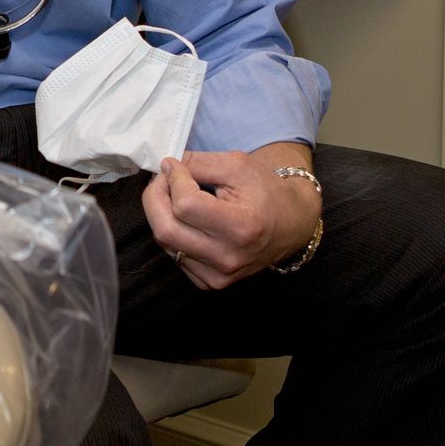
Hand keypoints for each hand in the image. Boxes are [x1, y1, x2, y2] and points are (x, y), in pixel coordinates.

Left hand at [143, 143, 321, 288]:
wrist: (290, 224)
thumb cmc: (265, 191)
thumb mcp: (236, 165)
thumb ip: (197, 162)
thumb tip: (164, 167)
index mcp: (242, 228)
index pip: (185, 205)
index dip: (172, 179)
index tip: (173, 164)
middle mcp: (229, 258)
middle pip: (165, 228)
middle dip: (154, 196)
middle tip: (163, 179)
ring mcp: (219, 275)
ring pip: (164, 241)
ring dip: (161, 213)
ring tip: (175, 195)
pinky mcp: (210, 283)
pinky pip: (173, 254)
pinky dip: (172, 231)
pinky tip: (186, 219)